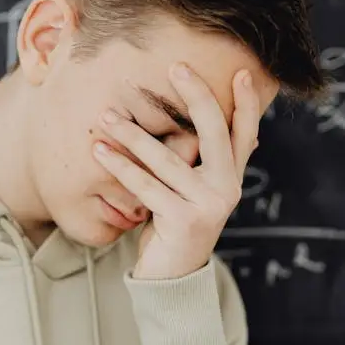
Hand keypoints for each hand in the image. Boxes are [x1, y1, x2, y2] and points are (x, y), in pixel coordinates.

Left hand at [92, 63, 259, 279]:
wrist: (172, 278)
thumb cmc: (176, 226)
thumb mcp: (195, 192)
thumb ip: (203, 163)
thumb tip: (210, 124)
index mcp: (230, 178)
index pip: (244, 133)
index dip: (245, 103)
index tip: (241, 70)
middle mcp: (225, 189)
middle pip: (216, 133)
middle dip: (196, 96)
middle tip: (175, 66)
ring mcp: (207, 205)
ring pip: (167, 160)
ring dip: (133, 134)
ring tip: (107, 115)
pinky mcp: (183, 221)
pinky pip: (146, 186)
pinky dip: (120, 166)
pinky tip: (99, 150)